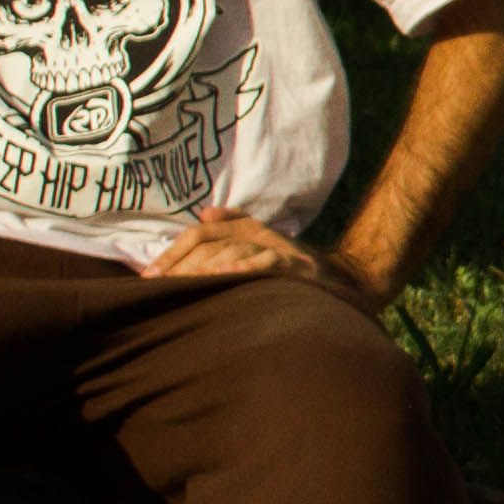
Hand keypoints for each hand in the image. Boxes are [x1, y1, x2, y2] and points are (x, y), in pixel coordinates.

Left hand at [150, 207, 378, 308]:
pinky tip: (223, 280)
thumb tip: (203, 213)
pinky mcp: (300, 271)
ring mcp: (283, 254)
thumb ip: (236, 226)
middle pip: (212, 244)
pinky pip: (267, 266)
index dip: (173, 252)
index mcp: (253, 232)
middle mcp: (265, 238)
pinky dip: (245, 270)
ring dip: (204, 271)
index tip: (149, 278)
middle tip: (158, 290)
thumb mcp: (267, 245)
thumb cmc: (302, 272)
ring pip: (234, 253)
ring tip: (180, 288)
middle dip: (181, 267)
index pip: (203, 233)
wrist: (354, 283)